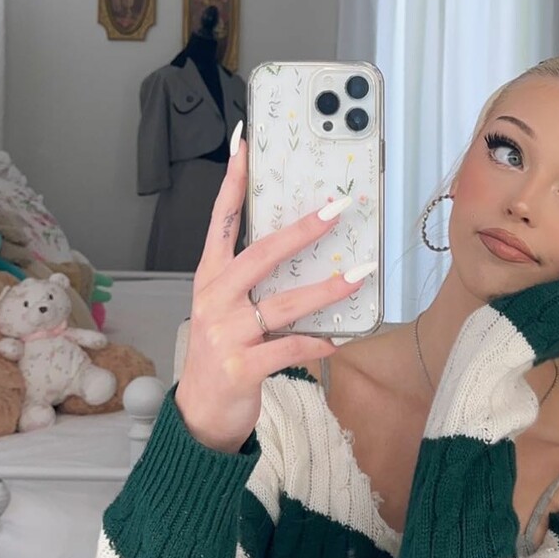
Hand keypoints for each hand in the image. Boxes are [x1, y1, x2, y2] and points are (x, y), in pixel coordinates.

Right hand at [174, 124, 375, 452]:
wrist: (200, 411)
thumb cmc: (221, 350)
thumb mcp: (225, 306)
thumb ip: (250, 276)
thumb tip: (297, 239)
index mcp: (209, 277)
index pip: (220, 221)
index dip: (233, 183)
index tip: (246, 146)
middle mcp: (214, 299)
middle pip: (259, 255)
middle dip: (300, 230)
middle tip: (335, 209)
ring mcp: (226, 334)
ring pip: (282, 304)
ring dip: (324, 289)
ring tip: (358, 275)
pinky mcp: (243, 367)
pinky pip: (289, 349)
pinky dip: (316, 344)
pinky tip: (337, 341)